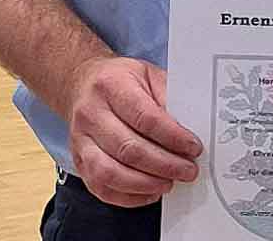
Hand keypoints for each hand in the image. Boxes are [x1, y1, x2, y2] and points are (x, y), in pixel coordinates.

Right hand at [65, 57, 201, 206]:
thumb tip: (191, 128)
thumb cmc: (121, 80)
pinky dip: (126, 196)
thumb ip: (169, 98)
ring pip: (109, 172)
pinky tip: (148, 192)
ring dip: (145, 184)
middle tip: (188, 170)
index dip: (172, 137)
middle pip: (128, 148)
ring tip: (169, 183)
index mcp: (112, 86)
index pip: (145, 117)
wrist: (82, 84)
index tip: (193, 147)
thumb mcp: (149, 75)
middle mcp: (91, 114)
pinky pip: (99, 187)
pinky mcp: (78, 160)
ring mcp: (80, 140)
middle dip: (164, 164)